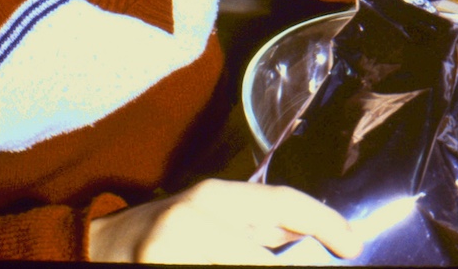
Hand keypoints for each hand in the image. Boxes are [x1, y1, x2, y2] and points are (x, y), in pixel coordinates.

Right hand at [88, 178, 363, 263]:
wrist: (103, 248)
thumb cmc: (170, 228)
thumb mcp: (216, 213)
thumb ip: (261, 222)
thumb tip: (317, 236)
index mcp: (215, 196)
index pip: (281, 201)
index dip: (324, 221)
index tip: (354, 244)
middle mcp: (195, 220)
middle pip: (265, 256)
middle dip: (300, 268)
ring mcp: (175, 254)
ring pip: (248, 265)